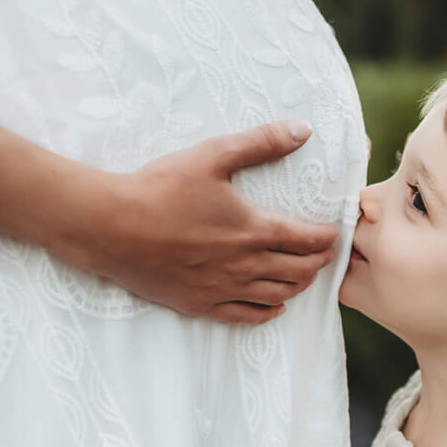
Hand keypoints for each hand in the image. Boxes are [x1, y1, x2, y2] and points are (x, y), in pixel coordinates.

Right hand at [67, 122, 338, 324]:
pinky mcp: (200, 304)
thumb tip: (303, 129)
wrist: (111, 227)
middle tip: (324, 252)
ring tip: (304, 274)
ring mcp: (223, 289)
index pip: (309, 240)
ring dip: (298, 285)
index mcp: (254, 229)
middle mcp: (245, 265)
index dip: (328, 237)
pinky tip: (275, 305)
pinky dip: (268, 311)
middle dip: (319, 262)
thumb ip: (261, 142)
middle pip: (300, 271)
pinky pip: (246, 316)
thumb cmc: (160, 188)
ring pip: (278, 296)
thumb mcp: (212, 156)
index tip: (335, 231)